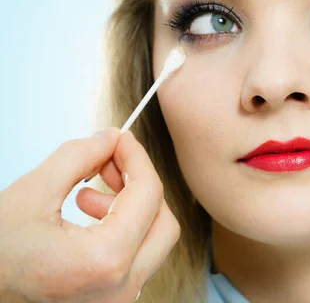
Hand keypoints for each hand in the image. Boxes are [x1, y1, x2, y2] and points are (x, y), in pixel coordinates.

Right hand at [0, 129, 180, 301]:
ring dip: (130, 208)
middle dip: (140, 186)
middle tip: (109, 165)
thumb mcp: (31, 194)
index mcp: (106, 261)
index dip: (136, 157)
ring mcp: (116, 302)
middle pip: (164, 222)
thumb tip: (111, 138)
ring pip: (152, 242)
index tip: (121, 139)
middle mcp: (120, 289)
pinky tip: (87, 217)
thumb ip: (79, 157)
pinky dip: (122, 231)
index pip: (148, 195)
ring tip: (85, 195)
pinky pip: (135, 260)